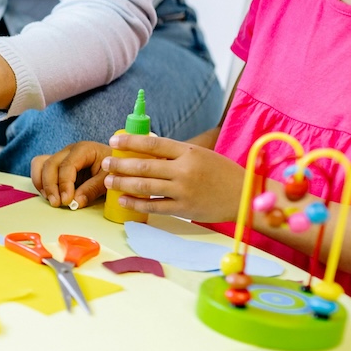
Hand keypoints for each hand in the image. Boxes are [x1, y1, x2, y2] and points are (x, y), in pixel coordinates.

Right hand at [30, 142, 111, 209]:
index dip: (64, 184)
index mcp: (83, 149)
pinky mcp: (56, 165)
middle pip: (50, 164)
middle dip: (51, 186)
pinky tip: (50, 195)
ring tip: (52, 199)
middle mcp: (68, 151)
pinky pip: (40, 168)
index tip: (66, 201)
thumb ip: (93, 189)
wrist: (116, 164)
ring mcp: (60, 157)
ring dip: (42, 184)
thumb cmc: (114, 169)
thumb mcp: (108, 179)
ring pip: (40, 164)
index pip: (67, 165)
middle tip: (57, 203)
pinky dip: (40, 182)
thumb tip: (76, 202)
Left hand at [102, 133, 245, 222]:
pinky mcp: (183, 209)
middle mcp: (185, 170)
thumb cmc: (221, 173)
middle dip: (120, 164)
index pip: (154, 143)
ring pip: (145, 186)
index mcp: (189, 152)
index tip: (115, 141)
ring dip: (123, 183)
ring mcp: (183, 191)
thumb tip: (146, 149)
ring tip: (108, 180)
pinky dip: (135, 203)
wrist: (244, 196)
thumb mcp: (201, 155)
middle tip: (105, 163)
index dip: (131, 141)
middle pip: (144, 165)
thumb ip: (176, 154)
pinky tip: (123, 200)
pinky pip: (153, 206)